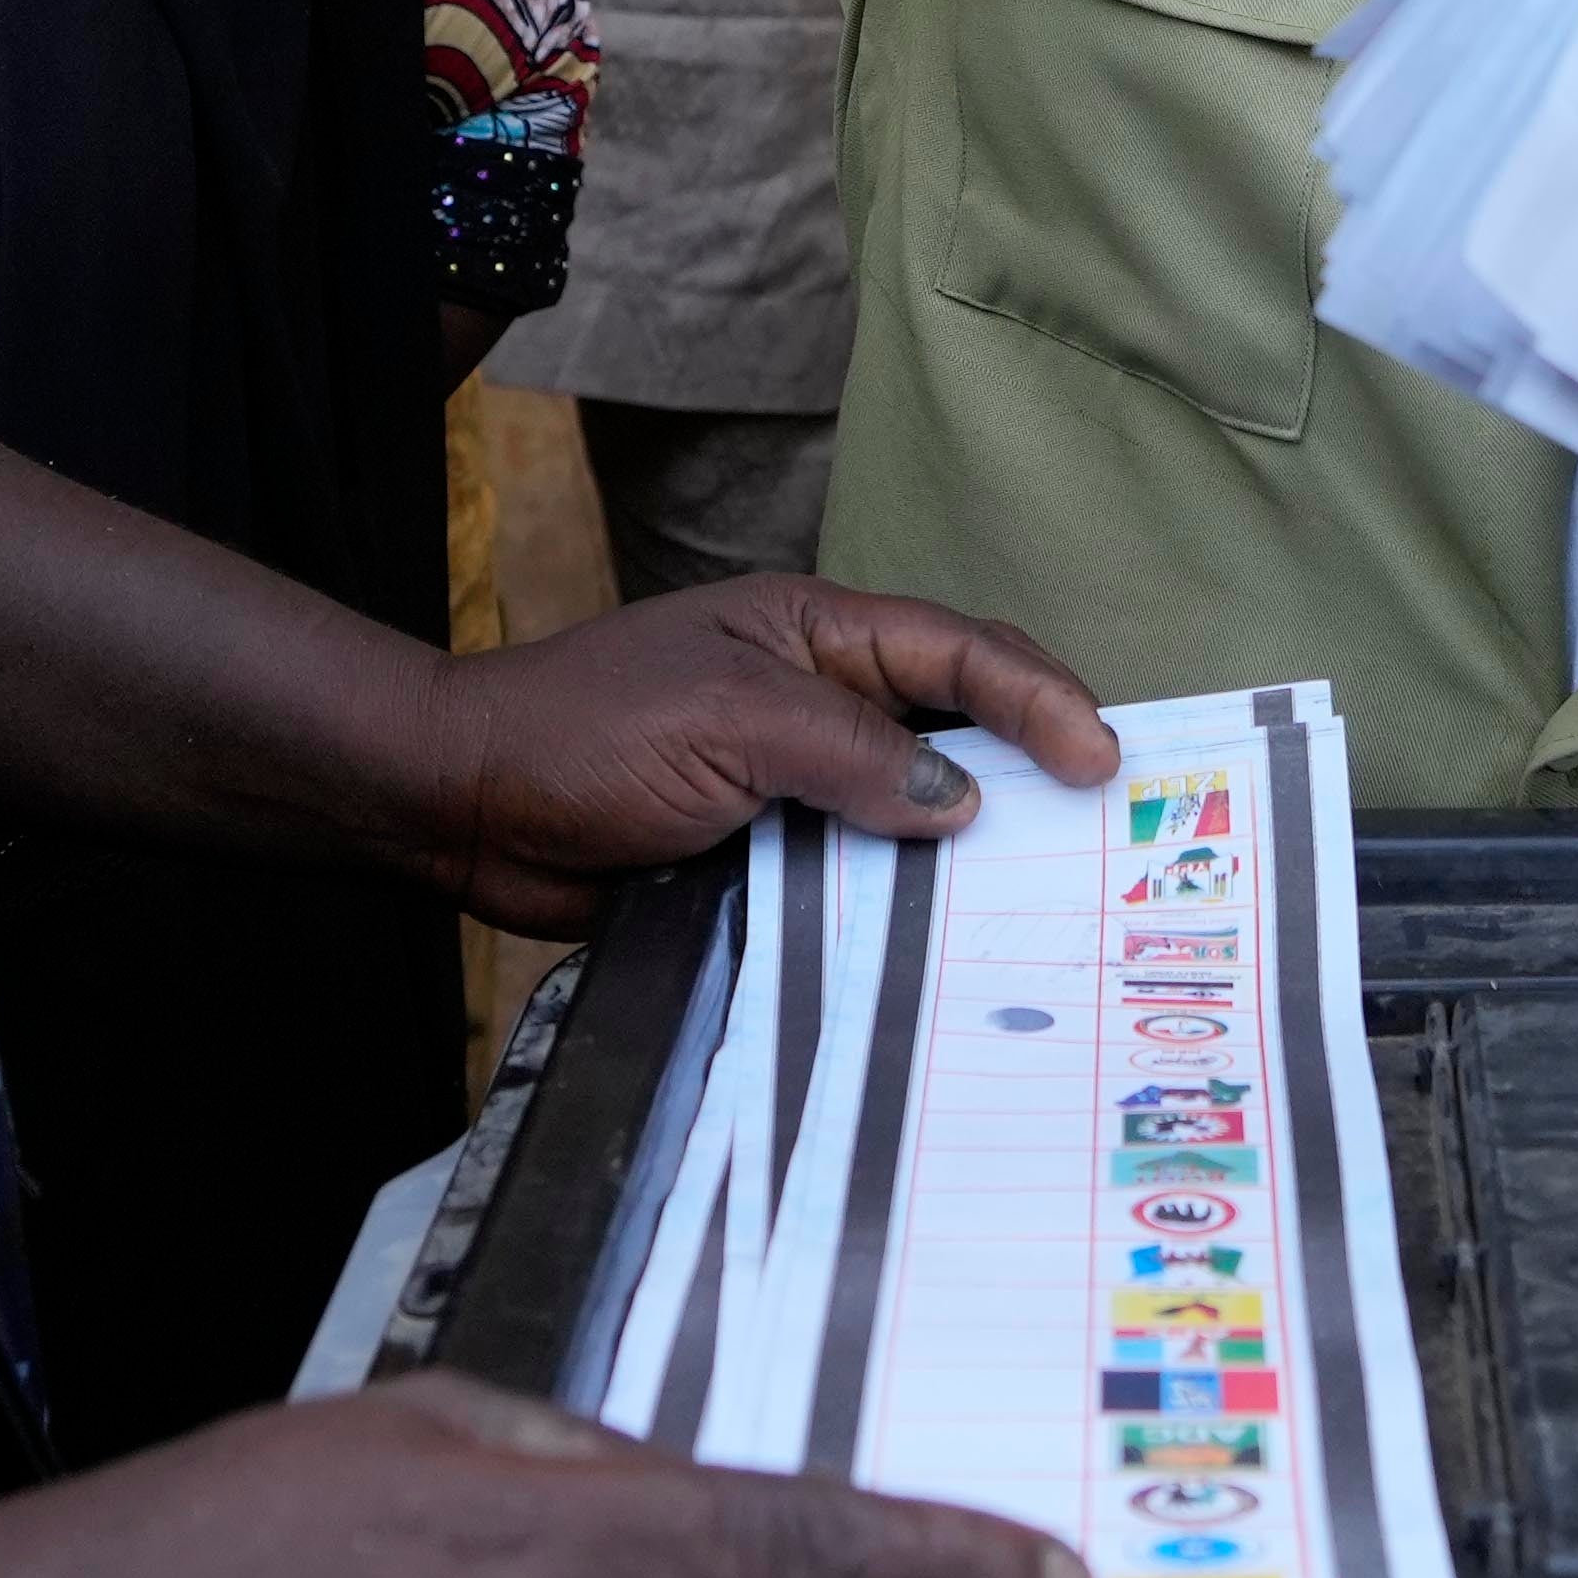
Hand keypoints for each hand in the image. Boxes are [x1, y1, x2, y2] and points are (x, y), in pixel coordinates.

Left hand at [398, 573, 1121, 930]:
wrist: (468, 807)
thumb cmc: (585, 729)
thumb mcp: (731, 718)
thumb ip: (853, 754)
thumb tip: (963, 807)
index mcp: (817, 633)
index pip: (958, 654)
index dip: (1040, 698)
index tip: (1099, 758)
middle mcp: (818, 701)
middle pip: (957, 729)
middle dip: (1035, 766)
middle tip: (1109, 826)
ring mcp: (795, 780)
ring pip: (914, 812)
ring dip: (975, 849)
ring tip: (1055, 893)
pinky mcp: (767, 856)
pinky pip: (857, 879)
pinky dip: (905, 905)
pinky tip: (951, 943)